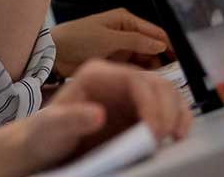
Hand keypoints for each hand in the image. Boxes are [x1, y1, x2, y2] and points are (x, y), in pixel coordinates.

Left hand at [15, 60, 190, 171]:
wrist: (45, 147)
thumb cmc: (44, 133)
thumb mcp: (51, 127)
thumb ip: (71, 119)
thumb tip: (98, 113)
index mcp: (95, 75)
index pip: (135, 79)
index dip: (150, 103)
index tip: (152, 131)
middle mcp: (116, 81)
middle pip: (157, 83)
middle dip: (168, 109)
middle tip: (166, 137)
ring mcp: (129, 97)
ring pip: (167, 93)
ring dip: (178, 113)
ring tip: (176, 137)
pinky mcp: (138, 114)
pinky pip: (168, 110)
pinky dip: (178, 121)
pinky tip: (175, 136)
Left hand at [51, 8, 173, 77]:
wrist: (54, 54)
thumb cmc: (78, 38)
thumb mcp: (108, 38)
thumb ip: (135, 41)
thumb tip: (161, 45)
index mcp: (126, 20)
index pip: (156, 32)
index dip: (170, 45)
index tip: (184, 60)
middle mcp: (128, 33)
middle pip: (154, 47)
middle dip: (165, 59)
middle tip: (176, 76)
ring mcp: (123, 48)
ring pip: (148, 59)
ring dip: (156, 69)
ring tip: (164, 83)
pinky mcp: (118, 62)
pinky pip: (137, 68)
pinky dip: (144, 74)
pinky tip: (150, 84)